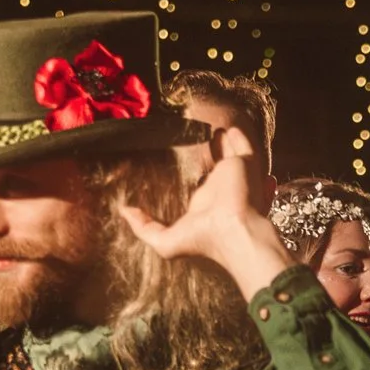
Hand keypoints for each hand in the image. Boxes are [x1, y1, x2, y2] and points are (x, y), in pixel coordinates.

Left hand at [117, 127, 290, 297]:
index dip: (192, 181)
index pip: (198, 190)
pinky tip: (231, 128)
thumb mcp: (165, 242)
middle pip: (215, 171)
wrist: (234, 232)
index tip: (182, 169)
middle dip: (211, 160)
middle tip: (198, 143)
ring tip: (215, 132)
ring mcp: (234, 177)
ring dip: (224, 144)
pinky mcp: (245, 165)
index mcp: (204, 206)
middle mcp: (220, 191)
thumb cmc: (202, 239)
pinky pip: (244, 147)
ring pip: (230, 156)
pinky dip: (239, 138)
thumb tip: (124, 212)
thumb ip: (144, 228)